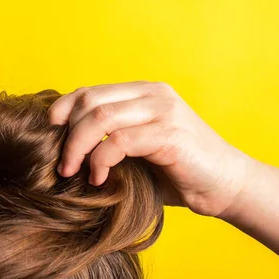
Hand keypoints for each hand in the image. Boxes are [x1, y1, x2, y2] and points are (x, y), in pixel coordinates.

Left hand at [48, 82, 252, 216]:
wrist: (229, 187)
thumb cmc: (179, 172)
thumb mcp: (139, 149)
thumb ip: (111, 138)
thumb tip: (64, 146)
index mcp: (144, 92)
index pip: (92, 91)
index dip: (65, 107)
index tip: (49, 131)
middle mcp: (153, 94)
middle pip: (91, 101)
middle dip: (68, 133)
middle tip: (61, 163)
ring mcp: (164, 110)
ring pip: (101, 117)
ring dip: (79, 146)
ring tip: (72, 170)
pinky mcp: (170, 134)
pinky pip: (120, 141)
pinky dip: (101, 159)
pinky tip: (98, 177)